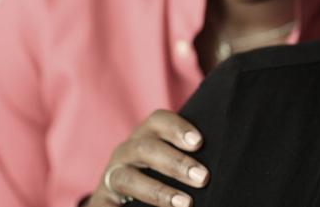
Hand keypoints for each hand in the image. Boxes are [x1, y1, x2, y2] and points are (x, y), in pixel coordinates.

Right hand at [84, 110, 208, 206]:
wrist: (121, 202)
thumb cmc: (159, 177)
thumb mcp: (172, 163)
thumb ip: (191, 161)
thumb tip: (218, 166)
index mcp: (146, 136)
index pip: (158, 121)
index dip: (177, 128)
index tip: (199, 142)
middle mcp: (127, 151)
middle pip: (146, 148)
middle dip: (175, 162)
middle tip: (202, 177)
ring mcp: (112, 175)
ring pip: (128, 177)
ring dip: (159, 191)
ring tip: (186, 203)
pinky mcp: (102, 198)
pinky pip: (112, 202)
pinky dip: (136, 205)